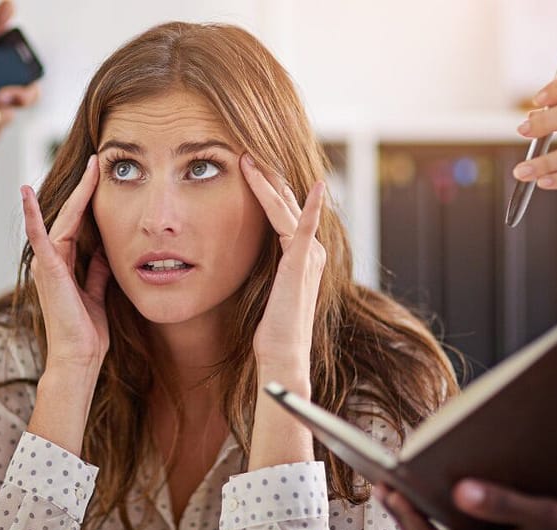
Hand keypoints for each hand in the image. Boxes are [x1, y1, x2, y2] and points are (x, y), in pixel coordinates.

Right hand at [21, 155, 111, 374]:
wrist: (79, 357)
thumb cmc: (87, 332)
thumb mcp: (97, 293)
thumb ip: (96, 272)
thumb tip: (105, 253)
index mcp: (65, 264)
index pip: (79, 223)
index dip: (89, 199)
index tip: (101, 176)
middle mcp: (52, 259)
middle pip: (71, 215)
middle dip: (85, 188)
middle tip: (97, 161)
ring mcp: (47, 263)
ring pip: (61, 219)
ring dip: (75, 193)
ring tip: (89, 168)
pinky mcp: (47, 269)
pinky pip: (38, 237)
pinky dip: (32, 215)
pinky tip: (27, 194)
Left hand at [240, 154, 326, 376]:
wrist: (283, 353)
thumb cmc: (271, 329)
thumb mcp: (264, 290)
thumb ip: (262, 269)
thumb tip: (241, 255)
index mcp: (301, 255)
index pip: (283, 211)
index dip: (266, 187)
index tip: (248, 165)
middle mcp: (311, 251)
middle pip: (287, 202)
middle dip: (267, 175)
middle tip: (248, 149)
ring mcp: (309, 255)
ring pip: (287, 207)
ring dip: (270, 181)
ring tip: (252, 158)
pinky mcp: (303, 262)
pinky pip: (304, 227)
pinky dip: (309, 206)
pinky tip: (315, 186)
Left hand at [375, 480, 556, 529]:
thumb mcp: (552, 516)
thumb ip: (508, 504)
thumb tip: (462, 490)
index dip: (409, 521)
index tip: (392, 491)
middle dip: (403, 516)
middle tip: (382, 486)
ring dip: (410, 518)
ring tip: (392, 489)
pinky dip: (427, 520)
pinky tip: (418, 500)